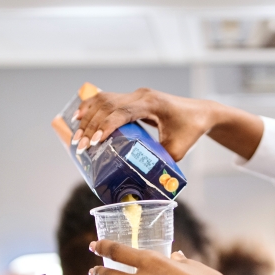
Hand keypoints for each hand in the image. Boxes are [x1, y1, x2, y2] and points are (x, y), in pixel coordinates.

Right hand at [72, 88, 263, 161]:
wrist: (199, 112)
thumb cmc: (190, 130)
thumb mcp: (178, 149)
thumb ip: (161, 161)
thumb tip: (143, 180)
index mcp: (152, 104)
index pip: (123, 112)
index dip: (106, 126)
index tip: (95, 141)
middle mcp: (141, 96)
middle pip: (108, 105)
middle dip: (91, 126)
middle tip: (80, 147)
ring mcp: (136, 95)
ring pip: (104, 100)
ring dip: (87, 117)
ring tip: (76, 136)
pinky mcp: (132, 98)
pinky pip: (107, 99)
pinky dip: (91, 107)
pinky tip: (79, 116)